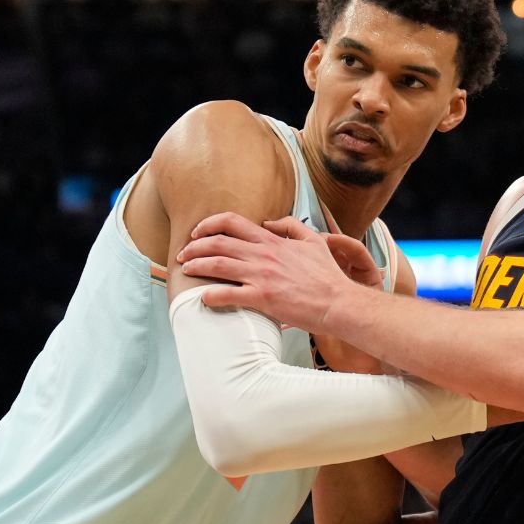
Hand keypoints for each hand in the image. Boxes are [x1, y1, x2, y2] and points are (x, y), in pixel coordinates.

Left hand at [177, 212, 362, 333]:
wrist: (339, 302)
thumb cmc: (328, 276)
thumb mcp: (314, 241)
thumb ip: (291, 226)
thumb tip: (271, 221)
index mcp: (272, 241)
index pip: (232, 223)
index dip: (209, 224)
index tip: (198, 232)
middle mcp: (263, 255)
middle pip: (218, 243)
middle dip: (194, 246)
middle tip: (184, 254)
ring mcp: (261, 276)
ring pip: (217, 265)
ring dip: (196, 266)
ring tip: (186, 270)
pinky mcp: (262, 298)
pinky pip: (228, 295)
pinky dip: (211, 295)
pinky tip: (203, 298)